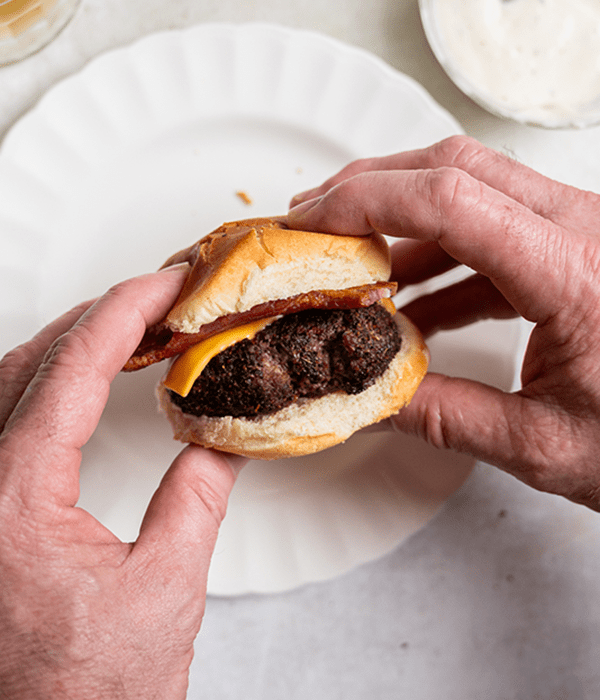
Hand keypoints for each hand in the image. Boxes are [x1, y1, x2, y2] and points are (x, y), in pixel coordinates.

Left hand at [0, 266, 244, 697]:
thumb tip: (225, 438)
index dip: (126, 312)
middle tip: (159, 299)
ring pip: (5, 383)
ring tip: (130, 328)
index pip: (72, 370)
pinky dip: (47, 384)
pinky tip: (78, 383)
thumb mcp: (163, 592)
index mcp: (11, 500)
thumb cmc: (85, 697)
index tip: (166, 283)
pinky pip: (3, 419)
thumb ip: (196, 498)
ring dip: (70, 344)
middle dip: (98, 316)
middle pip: (27, 360)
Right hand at [289, 135, 599, 510]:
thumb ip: (446, 418)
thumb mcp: (546, 444)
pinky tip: (414, 302)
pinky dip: (444, 258)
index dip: (366, 201)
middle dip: (372, 188)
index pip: (450, 199)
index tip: (311, 220)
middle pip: (455, 167)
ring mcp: (582, 232)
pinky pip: (496, 232)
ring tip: (353, 265)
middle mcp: (583, 230)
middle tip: (315, 220)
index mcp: (575, 272)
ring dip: (404, 224)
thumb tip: (371, 403)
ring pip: (473, 190)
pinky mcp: (577, 250)